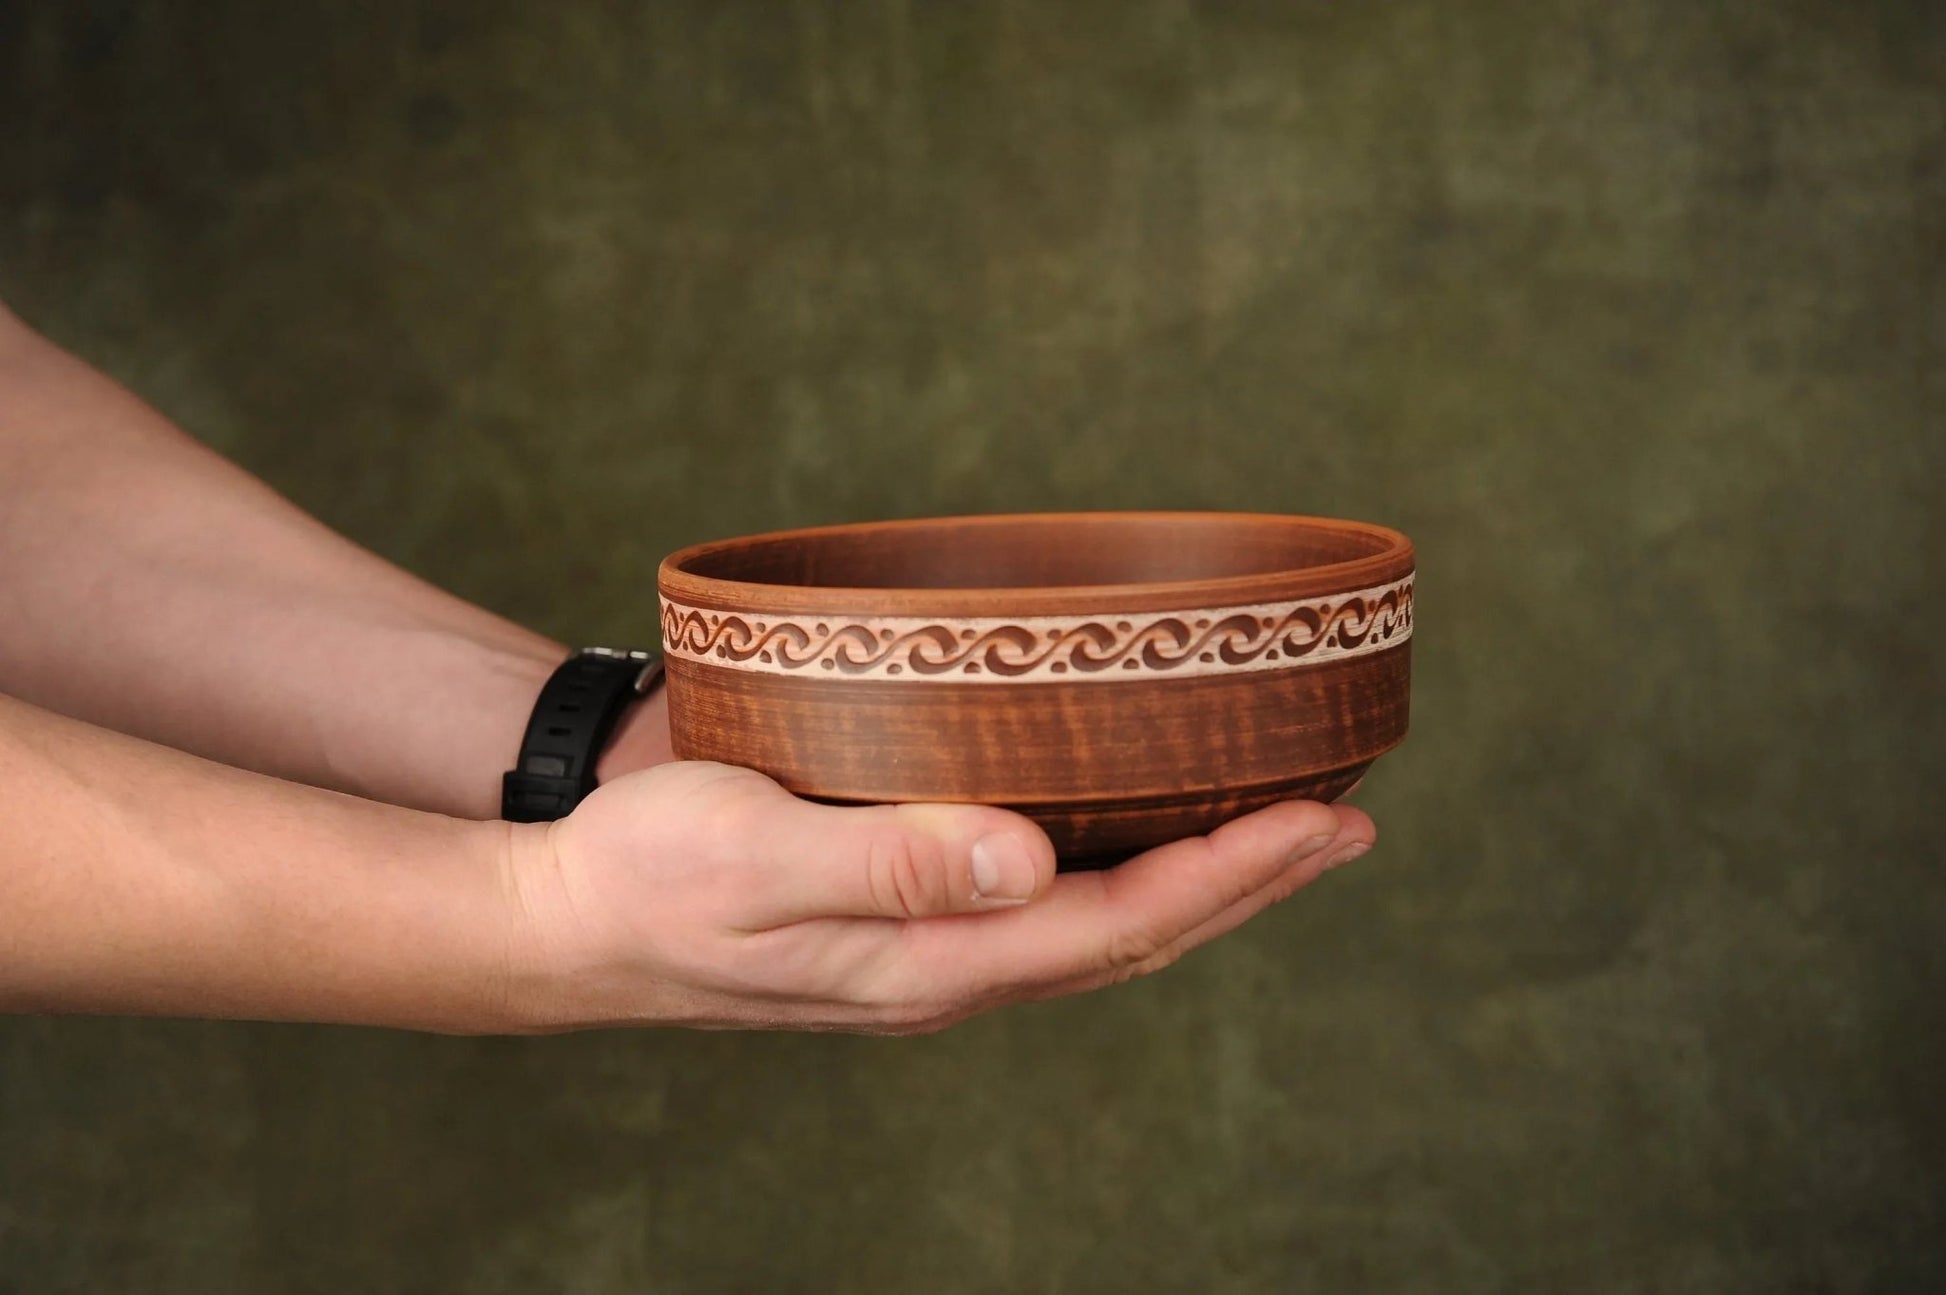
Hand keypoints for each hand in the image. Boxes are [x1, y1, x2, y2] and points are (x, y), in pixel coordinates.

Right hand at [502, 761, 1374, 1033]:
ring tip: (1278, 832)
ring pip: (1097, 924)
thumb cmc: (646, 878)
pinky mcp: (901, 918)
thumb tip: (1020, 860)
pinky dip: (1118, 869)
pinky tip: (1134, 834)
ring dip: (1197, 880)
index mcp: (929, 961)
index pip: (1119, 922)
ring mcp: (928, 952)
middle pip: (1134, 934)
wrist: (564, 920)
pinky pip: (1043, 906)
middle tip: (1347, 823)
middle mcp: (949, 968)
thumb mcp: (753, 858)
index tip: (1325, 819)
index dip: (1232, 874)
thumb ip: (886, 859)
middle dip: (1247, 882)